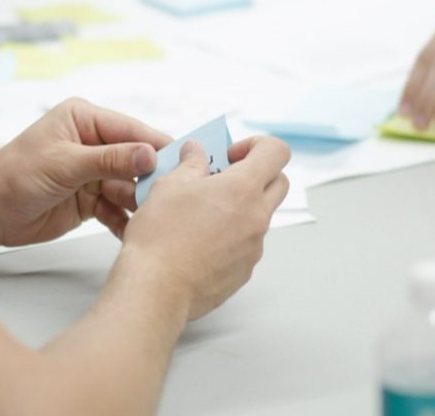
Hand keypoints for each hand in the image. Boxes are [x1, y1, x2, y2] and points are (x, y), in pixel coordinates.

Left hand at [0, 98, 171, 246]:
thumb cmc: (13, 176)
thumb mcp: (64, 164)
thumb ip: (110, 160)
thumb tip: (151, 154)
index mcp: (85, 119)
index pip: (133, 130)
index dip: (159, 147)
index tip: (188, 163)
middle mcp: (93, 143)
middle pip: (137, 160)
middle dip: (153, 180)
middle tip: (175, 198)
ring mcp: (93, 173)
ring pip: (131, 187)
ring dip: (141, 204)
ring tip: (156, 220)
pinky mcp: (91, 199)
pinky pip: (118, 208)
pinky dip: (126, 221)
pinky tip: (136, 233)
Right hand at [117, 136, 289, 319]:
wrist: (156, 288)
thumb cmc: (161, 235)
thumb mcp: (169, 185)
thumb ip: (190, 164)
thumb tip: (196, 152)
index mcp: (243, 189)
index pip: (276, 152)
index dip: (256, 146)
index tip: (230, 156)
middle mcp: (257, 217)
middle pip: (279, 183)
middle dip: (256, 175)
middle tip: (222, 180)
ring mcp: (254, 247)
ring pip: (260, 216)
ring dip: (240, 208)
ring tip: (201, 215)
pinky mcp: (244, 271)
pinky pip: (246, 244)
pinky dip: (230, 237)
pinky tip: (198, 243)